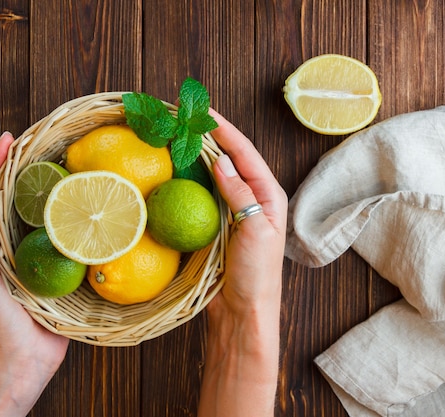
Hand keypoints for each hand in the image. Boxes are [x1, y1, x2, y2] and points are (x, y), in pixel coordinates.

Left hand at [0, 132, 68, 416]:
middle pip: (16, 198)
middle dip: (22, 168)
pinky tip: (88, 207)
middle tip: (38, 143)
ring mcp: (37, 255)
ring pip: (43, 214)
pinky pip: (67, 236)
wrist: (24, 358)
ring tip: (65, 165)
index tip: (8, 140)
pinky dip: (73, 217)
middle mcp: (12, 244)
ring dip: (50, 188)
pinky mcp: (60, 268)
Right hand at [198, 111, 287, 416]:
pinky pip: (203, 194)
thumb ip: (239, 194)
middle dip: (210, 137)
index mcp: (269, 195)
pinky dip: (190, 179)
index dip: (226, 131)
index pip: (246, 154)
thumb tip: (222, 160)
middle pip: (231, 158)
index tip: (204, 112)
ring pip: (215, 174)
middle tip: (185, 118)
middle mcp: (253, 198)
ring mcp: (234, 210)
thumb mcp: (254, 230)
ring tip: (178, 135)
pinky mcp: (217, 224)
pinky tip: (175, 170)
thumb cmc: (257, 274)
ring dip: (198, 154)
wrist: (243, 311)